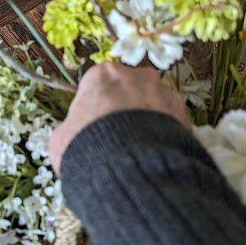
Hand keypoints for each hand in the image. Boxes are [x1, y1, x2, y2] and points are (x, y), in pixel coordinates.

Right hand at [49, 62, 190, 172]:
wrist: (130, 169)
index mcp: (103, 75)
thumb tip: (74, 134)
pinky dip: (165, 136)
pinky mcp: (184, 115)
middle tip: (118, 139)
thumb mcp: (61, 140)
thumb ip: (70, 129)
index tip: (95, 126)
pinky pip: (172, 123)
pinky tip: (155, 155)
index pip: (98, 85)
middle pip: (130, 90)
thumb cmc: (87, 148)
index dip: (96, 108)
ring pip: (154, 105)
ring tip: (139, 151)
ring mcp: (165, 93)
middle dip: (126, 111)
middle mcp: (137, 76)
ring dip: (148, 122)